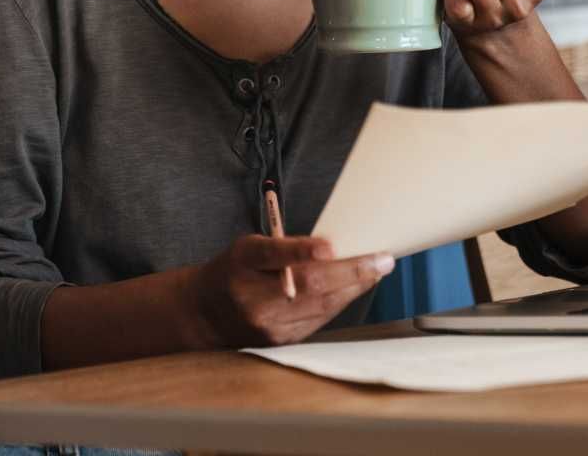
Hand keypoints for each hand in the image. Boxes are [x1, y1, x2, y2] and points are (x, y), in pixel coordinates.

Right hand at [185, 234, 394, 347]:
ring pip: (320, 305)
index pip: (272, 254)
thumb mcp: (248, 247)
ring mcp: (267, 323)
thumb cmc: (234, 271)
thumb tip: (333, 249)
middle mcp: (252, 295)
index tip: (329, 247)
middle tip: (382, 260)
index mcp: (242, 262)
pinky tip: (354, 289)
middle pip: (308, 285)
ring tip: (376, 271)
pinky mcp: (279, 340)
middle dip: (351, 272)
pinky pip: (318, 320)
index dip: (301, 250)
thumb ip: (283, 247)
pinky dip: (339, 303)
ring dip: (354, 287)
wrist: (205, 314)